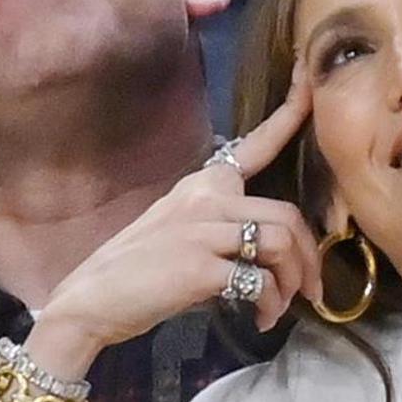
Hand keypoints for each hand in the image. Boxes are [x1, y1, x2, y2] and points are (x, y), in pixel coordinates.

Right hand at [34, 70, 321, 361]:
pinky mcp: (202, 267)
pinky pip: (260, 281)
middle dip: (309, 258)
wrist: (90, 302)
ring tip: (277, 309)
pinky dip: (269, 305)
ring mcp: (203, 231)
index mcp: (202, 186)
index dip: (288, 115)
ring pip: (280, 245)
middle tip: (311, 290)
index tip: (307, 83)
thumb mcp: (179, 233)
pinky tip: (260, 318)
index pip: (254, 146)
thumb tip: (266, 256)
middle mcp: (206, 199)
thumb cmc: (137, 272)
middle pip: (287, 215)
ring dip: (291, 284)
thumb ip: (221, 229)